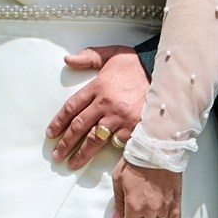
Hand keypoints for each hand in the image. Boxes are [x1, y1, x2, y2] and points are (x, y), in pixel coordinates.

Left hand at [49, 44, 148, 169]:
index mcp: (98, 87)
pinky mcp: (135, 127)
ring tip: (71, 163)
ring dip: (82, 153)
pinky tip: (101, 158)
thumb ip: (89, 56)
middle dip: (66, 142)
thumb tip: (68, 60)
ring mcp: (120, 117)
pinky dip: (109, 150)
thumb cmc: (137, 64)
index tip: (51, 134)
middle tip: (56, 154)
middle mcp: (106, 103)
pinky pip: (117, 142)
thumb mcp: (111, 54)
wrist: (166, 73)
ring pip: (95, 139)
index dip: (59, 122)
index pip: (72, 107)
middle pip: (80, 126)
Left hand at [113, 160, 181, 217]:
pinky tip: (164, 206)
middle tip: (140, 200)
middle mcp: (151, 208)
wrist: (156, 148)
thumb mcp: (118, 179)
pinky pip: (174, 217)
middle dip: (142, 215)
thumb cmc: (137, 159)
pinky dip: (169, 215)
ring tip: (152, 199)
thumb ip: (118, 202)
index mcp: (134, 204)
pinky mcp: (176, 199)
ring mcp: (165, 205)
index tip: (129, 214)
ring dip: (155, 214)